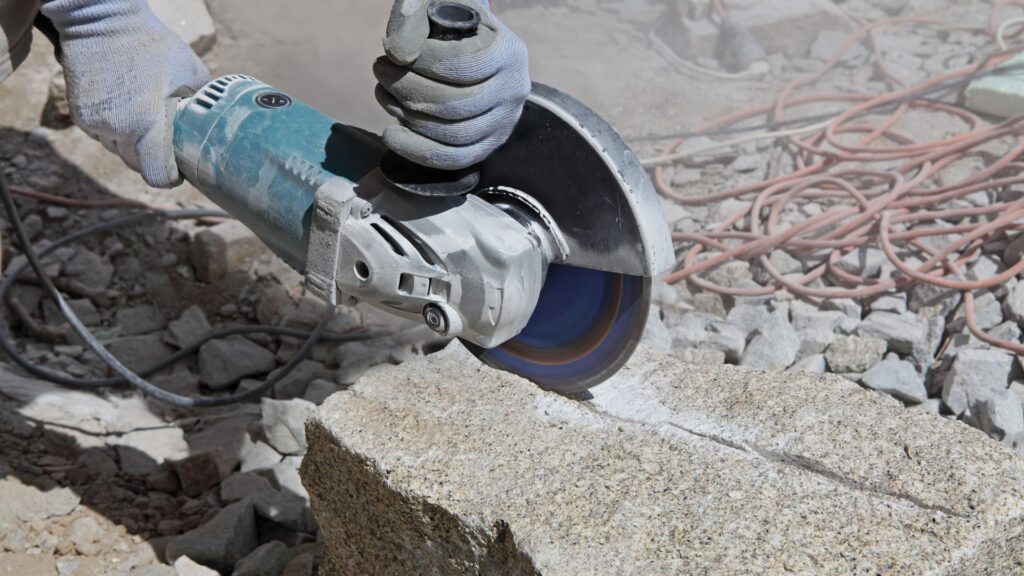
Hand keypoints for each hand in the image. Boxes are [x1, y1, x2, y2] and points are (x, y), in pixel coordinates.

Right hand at [40, 0, 209, 187]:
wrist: (101, 20)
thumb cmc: (152, 44)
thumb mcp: (191, 72)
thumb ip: (202, 104)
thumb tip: (214, 124)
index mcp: (147, 124)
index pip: (158, 175)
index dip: (171, 175)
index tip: (180, 166)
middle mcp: (118, 129)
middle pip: (138, 166)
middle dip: (154, 158)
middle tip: (168, 141)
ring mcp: (96, 124)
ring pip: (119, 152)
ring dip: (133, 144)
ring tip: (145, 118)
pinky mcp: (80, 116)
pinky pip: (103, 136)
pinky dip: (115, 130)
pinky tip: (126, 107)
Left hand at [375, 0, 530, 169]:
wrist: (472, 50)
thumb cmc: (449, 26)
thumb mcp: (436, 7)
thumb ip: (415, 17)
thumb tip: (398, 53)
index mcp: (508, 52)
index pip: (464, 66)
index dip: (421, 63)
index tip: (391, 52)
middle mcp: (515, 90)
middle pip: (456, 104)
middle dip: (407, 89)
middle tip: (379, 70)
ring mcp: (504, 123)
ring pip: (453, 134)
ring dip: (407, 116)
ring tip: (383, 94)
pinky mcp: (489, 146)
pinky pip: (453, 159)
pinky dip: (417, 151)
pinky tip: (391, 134)